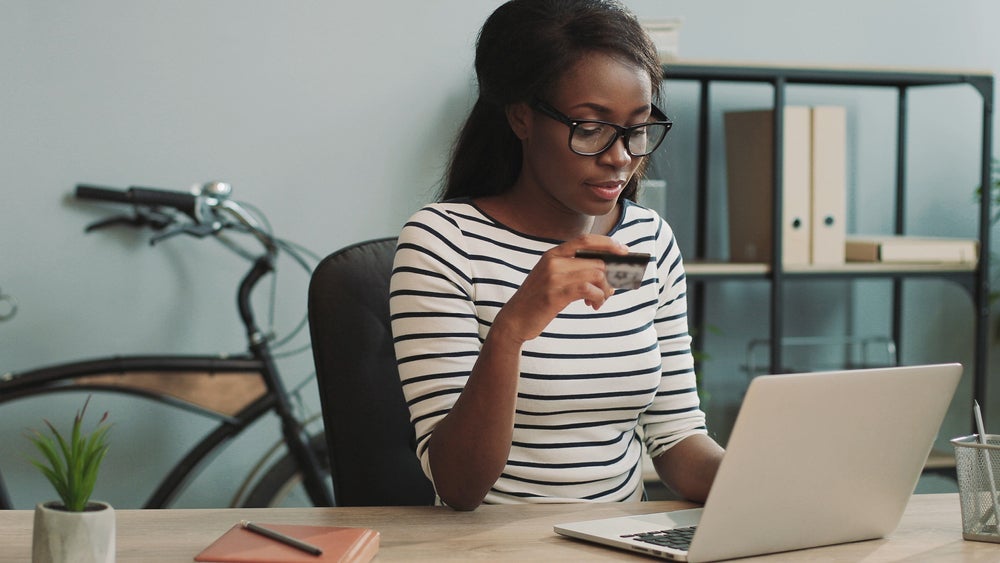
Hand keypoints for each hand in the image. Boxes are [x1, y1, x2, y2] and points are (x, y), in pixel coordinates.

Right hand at [491, 234, 628, 344]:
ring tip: (599, 301)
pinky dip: (597, 298)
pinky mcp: (555, 294)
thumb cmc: (537, 300)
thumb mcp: (551, 278)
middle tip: (610, 291)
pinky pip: (588, 289)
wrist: (514, 319)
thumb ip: (573, 270)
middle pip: (596, 260)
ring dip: (605, 290)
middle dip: (611, 276)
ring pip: (596, 274)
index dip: (608, 243)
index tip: (624, 251)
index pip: (585, 240)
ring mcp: (553, 277)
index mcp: (552, 254)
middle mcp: (553, 261)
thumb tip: (606, 270)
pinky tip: (593, 305)